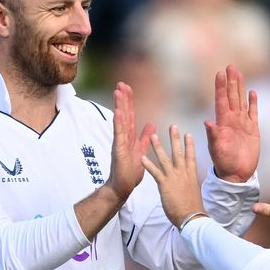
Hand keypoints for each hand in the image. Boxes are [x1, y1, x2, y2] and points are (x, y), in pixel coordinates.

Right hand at [106, 82, 155, 200]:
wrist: (123, 186)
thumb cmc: (131, 170)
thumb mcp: (142, 150)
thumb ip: (146, 137)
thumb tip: (151, 124)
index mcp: (130, 136)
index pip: (130, 115)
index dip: (129, 101)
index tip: (128, 87)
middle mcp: (123, 137)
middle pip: (124, 114)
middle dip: (123, 99)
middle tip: (121, 84)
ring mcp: (120, 142)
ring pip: (120, 121)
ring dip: (120, 106)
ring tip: (118, 92)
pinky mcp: (118, 150)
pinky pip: (119, 134)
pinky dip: (118, 123)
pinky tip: (118, 112)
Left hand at [141, 126, 204, 227]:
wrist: (191, 217)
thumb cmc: (192, 208)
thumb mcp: (193, 192)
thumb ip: (188, 184)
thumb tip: (188, 184)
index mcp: (190, 175)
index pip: (191, 156)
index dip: (189, 144)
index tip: (188, 134)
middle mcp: (183, 173)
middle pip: (179, 152)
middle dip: (175, 139)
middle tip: (173, 126)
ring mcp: (174, 178)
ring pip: (165, 159)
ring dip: (158, 146)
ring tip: (153, 135)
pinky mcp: (165, 184)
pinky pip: (155, 172)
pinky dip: (148, 164)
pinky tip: (142, 157)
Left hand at [206, 65, 258, 182]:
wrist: (236, 174)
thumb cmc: (223, 163)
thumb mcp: (216, 149)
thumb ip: (213, 136)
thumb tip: (207, 122)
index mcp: (222, 123)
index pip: (221, 100)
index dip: (220, 87)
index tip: (219, 73)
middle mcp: (231, 120)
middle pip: (231, 96)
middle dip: (231, 81)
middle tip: (230, 66)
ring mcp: (242, 124)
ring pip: (241, 101)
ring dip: (240, 87)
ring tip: (238, 73)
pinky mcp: (252, 129)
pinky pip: (253, 112)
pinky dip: (253, 102)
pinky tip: (252, 92)